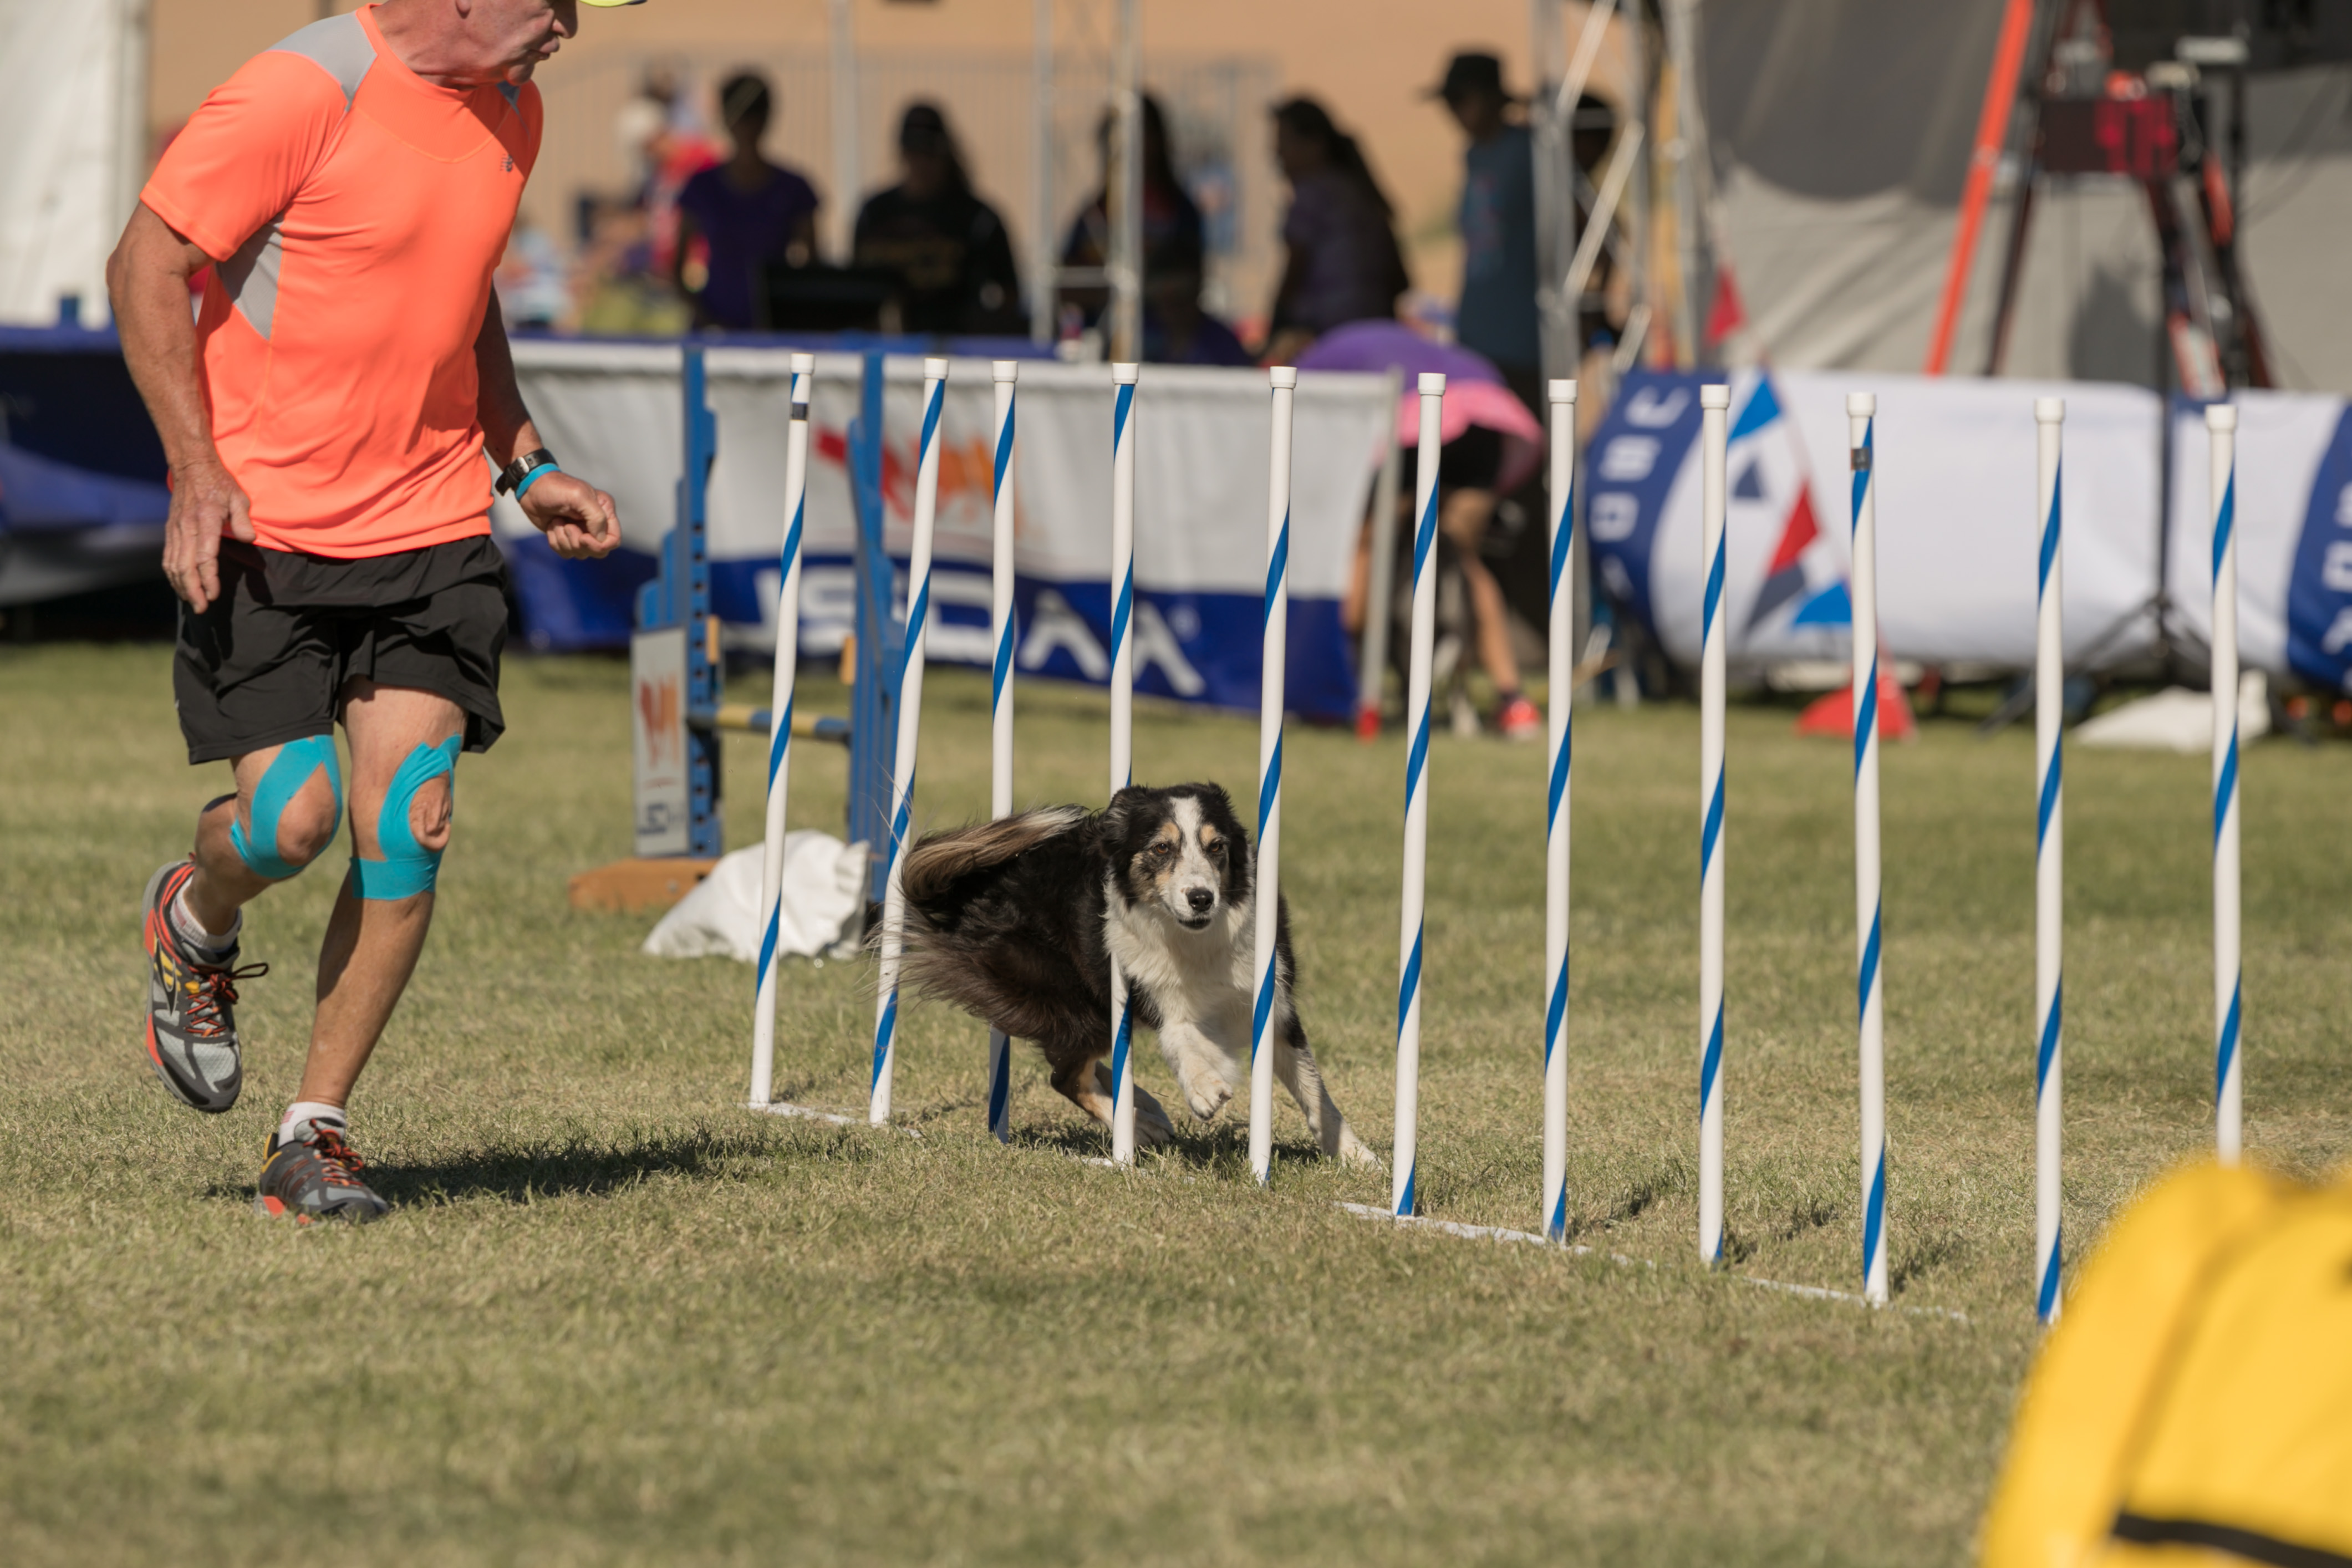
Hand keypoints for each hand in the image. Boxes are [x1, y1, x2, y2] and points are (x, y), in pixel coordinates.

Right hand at [163, 458, 253, 613]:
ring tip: (192, 602)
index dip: (208, 579)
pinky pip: (168, 556)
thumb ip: (244, 520)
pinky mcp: (170, 530)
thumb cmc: (219, 483)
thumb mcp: (239, 497)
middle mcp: (186, 528)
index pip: (204, 558)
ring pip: (173, 564)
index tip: (214, 595)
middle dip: (193, 591)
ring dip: (181, 586)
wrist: (192, 466)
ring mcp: (175, 529)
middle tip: (202, 609)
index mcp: (204, 522)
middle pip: (185, 567)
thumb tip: (249, 540)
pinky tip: (180, 585)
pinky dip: (172, 574)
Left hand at [520, 471, 620, 559]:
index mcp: (604, 511)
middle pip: (598, 551)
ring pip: (580, 553)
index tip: (583, 538)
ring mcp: (581, 531)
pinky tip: (552, 526)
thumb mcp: (579, 497)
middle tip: (567, 527)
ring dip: (564, 540)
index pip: (614, 540)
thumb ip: (596, 517)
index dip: (600, 545)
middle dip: (579, 543)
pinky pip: (566, 553)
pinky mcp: (566, 537)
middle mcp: (595, 523)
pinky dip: (555, 542)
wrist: (531, 488)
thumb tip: (599, 539)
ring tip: (557, 521)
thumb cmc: (555, 488)